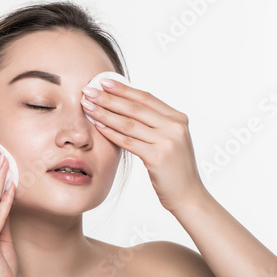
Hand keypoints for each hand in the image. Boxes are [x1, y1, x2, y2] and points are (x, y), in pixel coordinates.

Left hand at [81, 78, 206, 213]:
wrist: (188, 195)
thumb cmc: (174, 169)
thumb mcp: (169, 140)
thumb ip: (154, 124)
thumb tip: (124, 106)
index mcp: (178, 118)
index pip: (146, 98)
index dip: (123, 89)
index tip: (104, 81)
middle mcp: (175, 126)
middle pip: (135, 108)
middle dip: (109, 98)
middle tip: (88, 91)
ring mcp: (168, 141)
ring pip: (129, 123)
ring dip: (105, 113)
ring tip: (88, 107)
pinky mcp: (158, 157)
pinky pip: (129, 141)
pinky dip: (111, 132)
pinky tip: (98, 126)